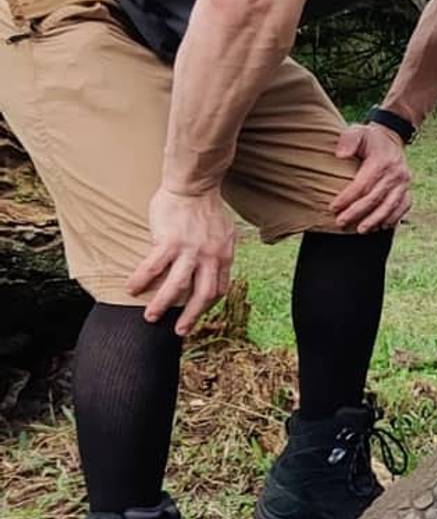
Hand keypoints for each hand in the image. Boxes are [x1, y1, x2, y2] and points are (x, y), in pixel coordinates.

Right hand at [125, 188, 236, 334]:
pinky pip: (153, 267)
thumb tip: (212, 266)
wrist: (194, 186)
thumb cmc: (205, 208)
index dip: (207, 305)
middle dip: (191, 317)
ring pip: (177, 287)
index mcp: (224, 256)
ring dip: (162, 305)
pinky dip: (141, 280)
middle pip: (203, 295)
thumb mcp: (223, 233)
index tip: (196, 313)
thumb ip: (218, 252)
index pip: (219, 288)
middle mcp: (210, 257)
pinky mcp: (169, 241)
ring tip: (150, 317)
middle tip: (179, 331)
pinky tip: (131, 289)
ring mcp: (190, 250)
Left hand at [329, 123, 412, 232]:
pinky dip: (393, 218)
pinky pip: (403, 206)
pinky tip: (381, 227)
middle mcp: (396, 173)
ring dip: (375, 220)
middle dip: (357, 212)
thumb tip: (340, 156)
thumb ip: (347, 140)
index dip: (347, 198)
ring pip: (390, 205)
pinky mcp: (408, 189)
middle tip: (340, 222)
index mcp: (381, 161)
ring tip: (361, 230)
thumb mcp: (357, 131)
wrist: (391, 137)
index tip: (333, 207)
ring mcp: (404, 182)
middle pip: (375, 198)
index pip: (362, 184)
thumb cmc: (369, 138)